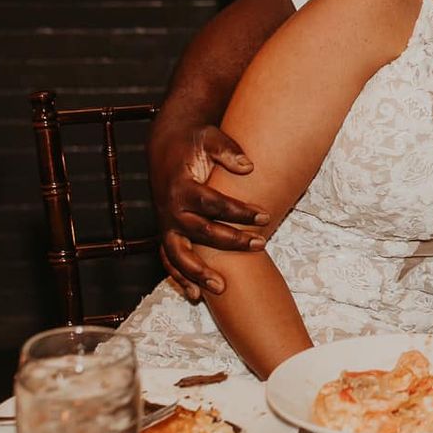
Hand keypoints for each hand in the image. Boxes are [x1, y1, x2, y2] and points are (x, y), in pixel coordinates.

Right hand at [155, 125, 266, 299]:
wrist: (167, 147)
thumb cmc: (194, 143)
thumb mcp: (210, 137)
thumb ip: (228, 151)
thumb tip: (248, 166)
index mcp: (182, 187)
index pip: (214, 203)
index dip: (240, 211)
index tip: (266, 215)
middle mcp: (172, 210)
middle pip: (201, 232)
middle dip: (231, 241)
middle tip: (260, 243)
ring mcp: (167, 225)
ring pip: (179, 255)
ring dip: (198, 273)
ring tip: (221, 288)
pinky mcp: (166, 233)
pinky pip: (169, 261)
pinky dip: (179, 279)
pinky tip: (196, 295)